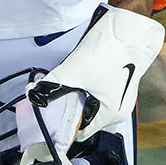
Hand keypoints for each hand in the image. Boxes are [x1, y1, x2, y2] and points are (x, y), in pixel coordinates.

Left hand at [39, 5, 165, 140]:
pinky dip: (91, 91)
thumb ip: (51, 84)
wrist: (131, 32)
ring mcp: (123, 98)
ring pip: (95, 107)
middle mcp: (120, 111)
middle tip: (59, 100)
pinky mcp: (123, 85)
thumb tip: (34, 92)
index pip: (82, 133)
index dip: (65, 126)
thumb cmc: (110, 53)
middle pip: (89, 119)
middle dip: (73, 111)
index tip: (52, 118)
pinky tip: (84, 79)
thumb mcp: (74, 71)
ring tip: (72, 87)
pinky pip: (103, 96)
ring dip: (82, 100)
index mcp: (111, 115)